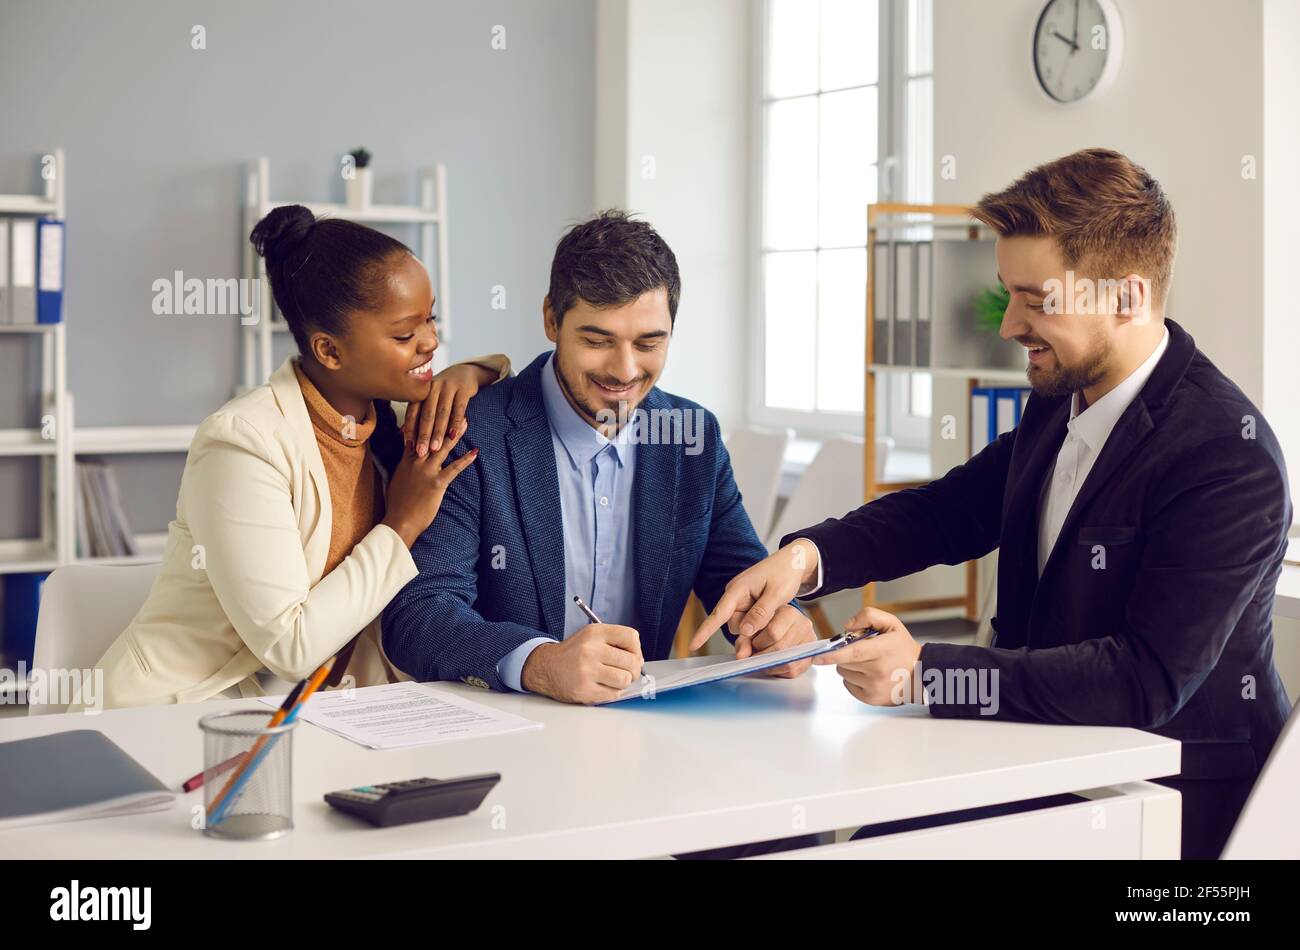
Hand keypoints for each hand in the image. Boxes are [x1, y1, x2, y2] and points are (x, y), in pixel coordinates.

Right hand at [381, 421, 476, 546]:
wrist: (399, 521)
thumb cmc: (397, 506)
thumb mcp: (396, 482)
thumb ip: (403, 469)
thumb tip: (406, 464)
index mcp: (406, 462)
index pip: (414, 436)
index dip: (425, 422)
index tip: (433, 409)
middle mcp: (416, 463)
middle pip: (430, 437)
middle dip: (442, 422)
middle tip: (453, 409)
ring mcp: (426, 472)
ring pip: (442, 449)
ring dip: (455, 435)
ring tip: (464, 423)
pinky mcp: (436, 483)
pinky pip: (453, 469)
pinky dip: (464, 461)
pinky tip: (474, 453)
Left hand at [402, 362, 495, 458]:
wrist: (463, 372)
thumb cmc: (443, 391)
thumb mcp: (429, 398)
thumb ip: (418, 413)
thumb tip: (402, 432)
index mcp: (421, 390)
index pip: (413, 411)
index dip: (410, 429)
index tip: (408, 446)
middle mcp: (433, 387)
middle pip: (427, 413)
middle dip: (423, 434)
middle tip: (420, 452)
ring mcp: (448, 387)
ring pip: (442, 412)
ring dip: (438, 432)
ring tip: (435, 448)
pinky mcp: (463, 389)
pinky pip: (459, 408)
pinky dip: (456, 423)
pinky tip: (453, 436)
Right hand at [521, 624, 644, 704]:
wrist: (546, 667)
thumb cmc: (574, 653)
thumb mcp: (591, 636)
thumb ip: (615, 642)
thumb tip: (640, 661)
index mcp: (595, 633)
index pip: (631, 637)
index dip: (636, 649)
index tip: (631, 655)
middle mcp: (590, 650)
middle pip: (632, 661)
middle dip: (633, 669)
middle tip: (625, 671)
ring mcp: (586, 671)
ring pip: (625, 680)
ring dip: (622, 682)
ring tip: (612, 679)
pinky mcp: (584, 690)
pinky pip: (613, 694)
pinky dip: (611, 692)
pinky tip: (601, 686)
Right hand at [687, 539, 819, 652]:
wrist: (793, 562)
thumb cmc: (785, 573)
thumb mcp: (777, 594)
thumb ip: (760, 613)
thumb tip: (744, 631)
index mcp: (737, 589)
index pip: (718, 614)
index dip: (705, 631)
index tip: (693, 646)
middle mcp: (735, 596)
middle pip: (736, 625)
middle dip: (752, 629)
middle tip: (773, 618)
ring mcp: (741, 600)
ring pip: (744, 626)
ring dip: (759, 625)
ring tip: (775, 610)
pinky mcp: (748, 604)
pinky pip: (750, 621)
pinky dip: (761, 622)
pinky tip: (772, 612)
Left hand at [736, 604, 815, 678]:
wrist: (780, 627)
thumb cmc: (764, 626)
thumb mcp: (752, 627)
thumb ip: (744, 640)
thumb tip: (741, 657)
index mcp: (788, 612)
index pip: (772, 632)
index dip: (758, 644)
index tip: (751, 646)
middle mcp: (803, 624)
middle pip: (780, 648)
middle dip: (763, 656)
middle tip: (755, 655)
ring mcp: (809, 641)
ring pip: (787, 662)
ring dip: (770, 666)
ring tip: (762, 661)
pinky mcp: (811, 656)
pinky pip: (794, 671)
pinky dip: (779, 672)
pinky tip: (772, 665)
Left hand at [812, 607, 922, 705]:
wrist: (921, 674)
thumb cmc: (903, 648)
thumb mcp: (892, 624)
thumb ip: (869, 616)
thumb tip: (847, 626)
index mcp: (884, 650)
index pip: (853, 653)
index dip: (833, 655)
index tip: (817, 656)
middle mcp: (879, 671)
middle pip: (844, 662)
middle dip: (843, 655)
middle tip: (859, 651)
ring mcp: (874, 687)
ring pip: (844, 674)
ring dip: (849, 666)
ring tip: (867, 663)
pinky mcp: (871, 699)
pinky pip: (848, 685)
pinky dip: (852, 679)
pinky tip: (867, 674)